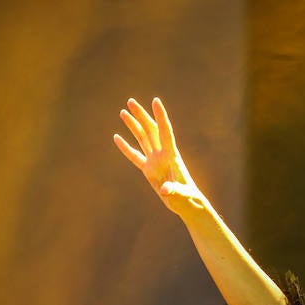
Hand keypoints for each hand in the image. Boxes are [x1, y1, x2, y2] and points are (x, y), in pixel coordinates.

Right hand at [113, 97, 202, 213]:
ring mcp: (155, 161)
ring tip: (123, 112)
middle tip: (130, 101)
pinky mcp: (148, 170)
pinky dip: (125, 147)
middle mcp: (162, 154)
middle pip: (151, 130)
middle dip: (141, 115)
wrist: (186, 204)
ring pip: (142, 138)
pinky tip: (117, 137)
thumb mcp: (181, 193)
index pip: (165, 132)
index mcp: (172, 156)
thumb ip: (173, 190)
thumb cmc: (187, 198)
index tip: (155, 101)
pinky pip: (134, 156)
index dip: (160, 116)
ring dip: (133, 125)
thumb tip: (164, 191)